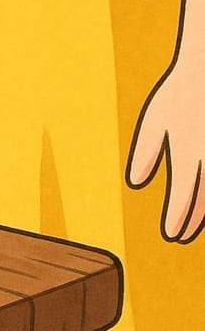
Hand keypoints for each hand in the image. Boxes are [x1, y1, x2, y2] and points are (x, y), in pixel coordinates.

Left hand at [127, 63, 204, 242]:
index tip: (171, 234)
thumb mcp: (154, 120)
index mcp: (188, 150)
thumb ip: (146, 153)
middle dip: (193, 221)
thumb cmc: (180, 94)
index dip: (177, 217)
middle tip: (181, 236)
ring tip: (195, 227)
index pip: (183, 194)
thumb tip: (136, 183)